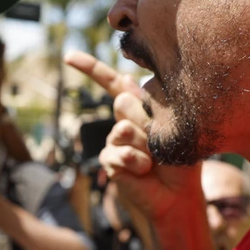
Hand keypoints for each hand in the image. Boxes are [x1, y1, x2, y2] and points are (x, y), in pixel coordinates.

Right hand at [66, 51, 203, 223]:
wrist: (178, 192)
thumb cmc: (181, 158)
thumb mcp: (174, 126)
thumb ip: (151, 104)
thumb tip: (125, 85)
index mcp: (139, 106)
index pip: (113, 83)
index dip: (90, 68)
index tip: (68, 57)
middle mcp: (123, 119)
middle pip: (123, 101)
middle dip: (144, 119)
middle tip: (159, 139)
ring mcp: (115, 140)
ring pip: (123, 129)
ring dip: (144, 145)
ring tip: (155, 158)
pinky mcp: (109, 160)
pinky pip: (118, 153)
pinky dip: (137, 162)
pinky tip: (144, 170)